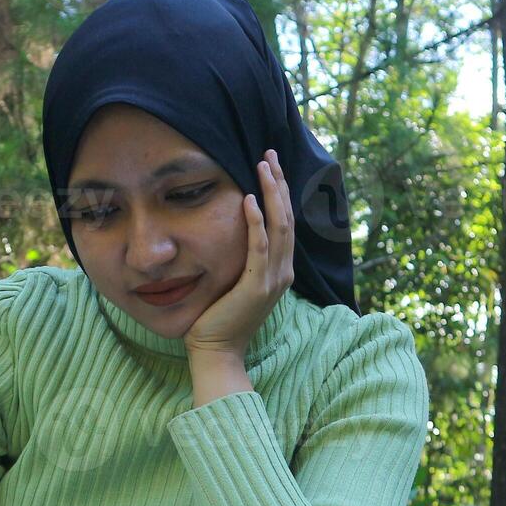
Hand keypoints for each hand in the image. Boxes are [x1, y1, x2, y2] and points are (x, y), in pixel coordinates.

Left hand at [183, 148, 295, 355]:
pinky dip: (256, 222)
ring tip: (263, 166)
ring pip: (279, 226)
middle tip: (269, 154)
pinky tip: (249, 199)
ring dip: (271, 193)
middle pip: (287, 217)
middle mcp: (283, 272)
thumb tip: (235, 232)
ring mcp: (272, 279)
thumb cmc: (221, 318)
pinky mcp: (255, 286)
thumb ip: (244, 260)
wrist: (218, 351)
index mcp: (280, 270)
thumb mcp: (237, 282)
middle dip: (279, 183)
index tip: (272, 166)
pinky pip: (259, 247)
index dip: (281, 192)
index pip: (285, 222)